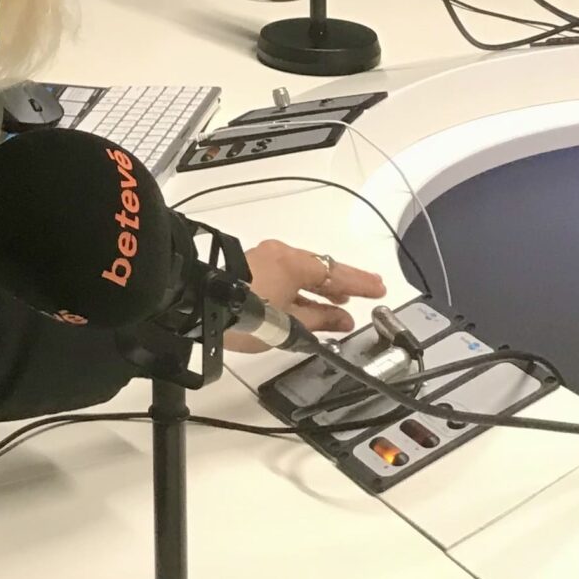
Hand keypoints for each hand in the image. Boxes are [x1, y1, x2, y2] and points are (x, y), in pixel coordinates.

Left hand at [228, 241, 384, 353]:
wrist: (199, 302)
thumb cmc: (246, 313)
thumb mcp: (288, 323)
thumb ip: (318, 320)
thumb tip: (342, 319)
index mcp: (294, 263)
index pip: (337, 274)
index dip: (360, 283)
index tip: (379, 288)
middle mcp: (281, 254)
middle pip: (320, 269)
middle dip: (344, 283)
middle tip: (367, 290)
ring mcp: (264, 259)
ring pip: (303, 273)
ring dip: (322, 288)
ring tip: (340, 303)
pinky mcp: (251, 268)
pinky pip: (287, 276)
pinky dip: (302, 289)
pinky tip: (309, 304)